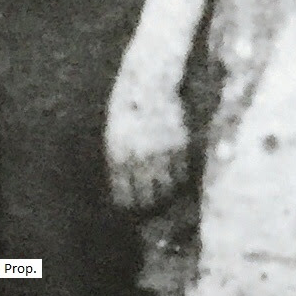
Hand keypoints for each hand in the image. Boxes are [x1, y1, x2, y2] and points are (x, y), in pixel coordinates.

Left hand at [104, 53, 187, 213]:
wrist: (148, 84)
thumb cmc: (127, 109)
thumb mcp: (114, 135)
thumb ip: (118, 161)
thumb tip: (123, 187)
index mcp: (118, 157)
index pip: (125, 196)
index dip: (131, 206)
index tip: (135, 210)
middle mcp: (139, 158)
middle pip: (148, 196)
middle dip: (151, 205)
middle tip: (154, 208)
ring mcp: (160, 152)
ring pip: (167, 187)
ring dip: (167, 194)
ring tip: (167, 195)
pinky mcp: (178, 144)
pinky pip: (181, 171)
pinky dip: (180, 178)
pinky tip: (178, 178)